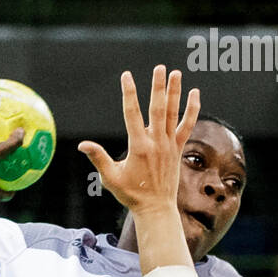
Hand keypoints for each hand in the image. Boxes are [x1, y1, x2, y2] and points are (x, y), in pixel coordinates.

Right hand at [78, 66, 199, 211]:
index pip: (131, 114)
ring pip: (173, 114)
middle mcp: (156, 143)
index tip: (126, 76)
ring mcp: (169, 145)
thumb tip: (82, 145)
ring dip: (175, 92)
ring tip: (176, 73)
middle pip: (157, 109)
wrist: (155, 209)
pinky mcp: (178, 149)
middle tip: (159, 68)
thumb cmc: (131, 195)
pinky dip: (192, 110)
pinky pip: (187, 126)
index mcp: (138, 147)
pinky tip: (195, 93)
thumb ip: (99, 158)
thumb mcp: (110, 178)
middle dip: (157, 87)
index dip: (129, 93)